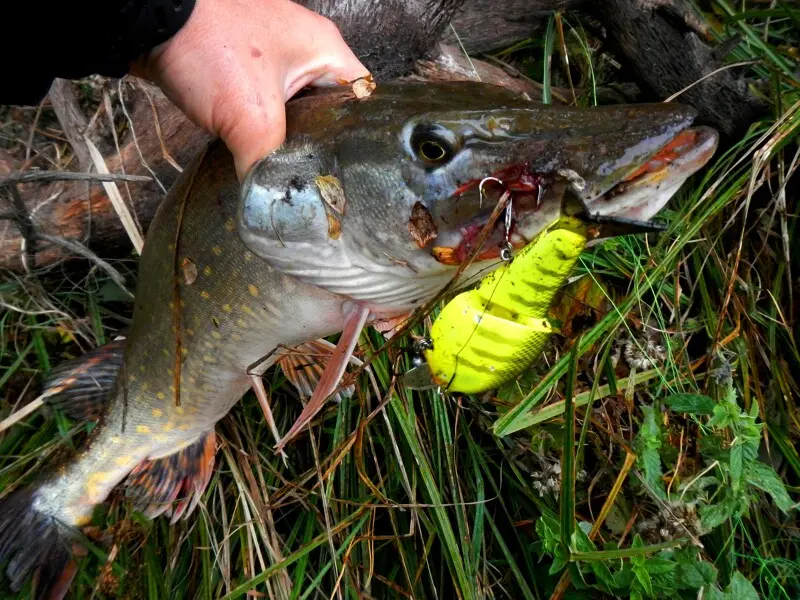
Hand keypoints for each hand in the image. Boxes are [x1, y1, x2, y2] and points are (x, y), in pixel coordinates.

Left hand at [131, 0, 369, 179]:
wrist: (145, 18)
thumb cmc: (210, 46)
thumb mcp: (252, 117)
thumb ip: (270, 167)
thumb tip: (269, 205)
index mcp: (326, 49)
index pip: (364, 101)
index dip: (362, 139)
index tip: (354, 174)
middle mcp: (304, 49)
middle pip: (329, 111)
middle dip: (321, 146)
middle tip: (319, 181)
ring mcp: (270, 56)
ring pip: (293, 111)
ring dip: (286, 140)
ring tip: (289, 175)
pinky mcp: (240, 68)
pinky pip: (262, 106)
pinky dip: (258, 130)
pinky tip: (255, 155)